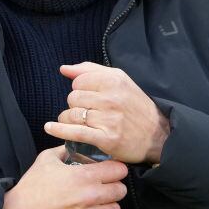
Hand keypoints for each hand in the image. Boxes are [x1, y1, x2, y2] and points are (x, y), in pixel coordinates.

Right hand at [2, 146, 127, 208]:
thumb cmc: (31, 188)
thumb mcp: (46, 160)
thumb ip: (65, 150)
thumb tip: (75, 145)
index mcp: (83, 176)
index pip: (118, 170)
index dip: (116, 170)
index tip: (111, 172)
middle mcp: (89, 196)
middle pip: (120, 191)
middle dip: (113, 188)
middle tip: (103, 190)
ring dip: (107, 207)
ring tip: (95, 206)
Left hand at [45, 62, 170, 163]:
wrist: (158, 135)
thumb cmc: (135, 106)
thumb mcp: (119, 80)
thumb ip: (90, 71)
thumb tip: (64, 69)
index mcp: (114, 80)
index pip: (78, 81)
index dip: (80, 89)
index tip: (90, 97)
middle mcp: (111, 98)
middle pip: (73, 98)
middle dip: (75, 105)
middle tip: (88, 112)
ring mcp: (108, 119)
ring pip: (72, 115)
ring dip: (69, 119)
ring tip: (79, 122)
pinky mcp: (105, 139)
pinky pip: (75, 132)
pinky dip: (59, 130)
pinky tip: (50, 128)